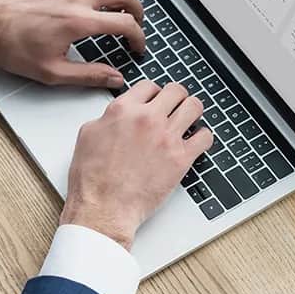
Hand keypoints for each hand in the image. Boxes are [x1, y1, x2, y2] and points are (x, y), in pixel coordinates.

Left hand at [0, 0, 145, 88]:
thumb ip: (88, 76)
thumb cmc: (10, 44)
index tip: (137, 47)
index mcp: (79, 21)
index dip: (139, 38)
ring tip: (118, 10)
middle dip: (138, 12)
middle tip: (135, 26)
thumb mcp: (50, 71)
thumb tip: (113, 78)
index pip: (126, 24)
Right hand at [60, 81, 213, 249]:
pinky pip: (205, 137)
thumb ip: (108, 118)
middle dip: (176, 97)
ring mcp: (167, 137)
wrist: (104, 207)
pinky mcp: (181, 158)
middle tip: (175, 106)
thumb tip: (118, 114)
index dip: (154, 92)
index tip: (156, 99)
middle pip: (176, 91)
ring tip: (189, 119)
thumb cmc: (92, 179)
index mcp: (123, 110)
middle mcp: (147, 119)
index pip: (149, 86)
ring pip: (194, 107)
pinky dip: (203, 137)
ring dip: (192, 111)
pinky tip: (196, 142)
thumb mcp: (88, 135)